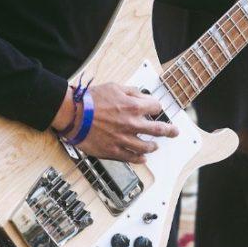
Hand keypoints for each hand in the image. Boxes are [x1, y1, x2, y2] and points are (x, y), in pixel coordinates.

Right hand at [53, 82, 178, 161]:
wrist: (73, 114)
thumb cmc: (91, 99)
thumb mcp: (114, 87)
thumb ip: (131, 92)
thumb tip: (142, 96)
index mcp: (134, 107)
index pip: (156, 108)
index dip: (156, 108)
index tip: (156, 110)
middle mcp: (132, 124)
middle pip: (158, 130)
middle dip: (169, 131)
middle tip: (174, 132)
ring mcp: (124, 139)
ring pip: (146, 147)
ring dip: (152, 146)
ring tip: (154, 146)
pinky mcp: (113, 151)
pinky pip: (131, 158)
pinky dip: (139, 159)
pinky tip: (143, 159)